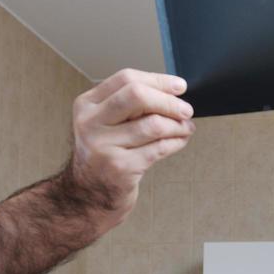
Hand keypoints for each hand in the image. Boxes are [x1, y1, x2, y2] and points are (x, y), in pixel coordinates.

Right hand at [65, 69, 195, 222]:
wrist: (89, 195)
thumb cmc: (106, 154)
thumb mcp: (107, 124)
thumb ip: (131, 106)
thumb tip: (174, 93)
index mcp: (87, 105)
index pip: (127, 79)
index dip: (158, 80)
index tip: (179, 86)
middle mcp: (91, 123)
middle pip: (137, 95)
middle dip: (168, 101)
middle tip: (186, 110)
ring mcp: (104, 146)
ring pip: (153, 124)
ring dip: (177, 125)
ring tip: (186, 128)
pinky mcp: (121, 167)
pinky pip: (158, 148)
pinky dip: (176, 142)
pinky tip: (180, 141)